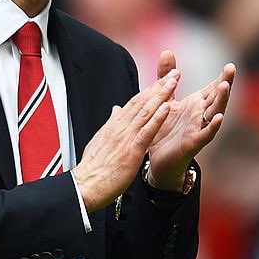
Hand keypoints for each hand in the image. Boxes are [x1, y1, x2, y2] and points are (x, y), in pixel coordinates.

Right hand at [73, 70, 178, 211]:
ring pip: (146, 111)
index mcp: (113, 126)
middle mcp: (120, 127)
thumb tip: (115, 110)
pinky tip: (166, 107)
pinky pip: (146, 131)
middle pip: (142, 102)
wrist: (84, 186)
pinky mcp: (131, 150)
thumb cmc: (93, 169)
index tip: (161, 80)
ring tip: (174, 81)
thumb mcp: (100, 141)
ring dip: (162, 95)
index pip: (134, 103)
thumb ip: (110, 125)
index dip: (149, 90)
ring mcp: (125, 138)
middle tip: (174, 72)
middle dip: (159, 86)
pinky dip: (157, 118)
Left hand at [147, 53, 235, 190]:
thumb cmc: (165, 129)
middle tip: (231, 68)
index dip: (222, 77)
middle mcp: (201, 114)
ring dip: (221, 100)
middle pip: (217, 96)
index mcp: (196, 104)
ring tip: (225, 86)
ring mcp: (200, 128)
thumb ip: (166, 77)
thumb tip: (167, 52)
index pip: (212, 87)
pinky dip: (213, 126)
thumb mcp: (165, 99)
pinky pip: (206, 133)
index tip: (230, 65)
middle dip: (225, 83)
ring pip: (215, 112)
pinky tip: (219, 117)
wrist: (158, 159)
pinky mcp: (194, 142)